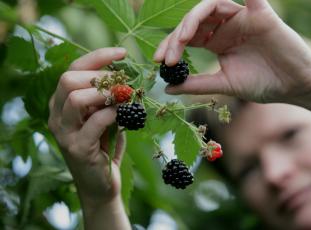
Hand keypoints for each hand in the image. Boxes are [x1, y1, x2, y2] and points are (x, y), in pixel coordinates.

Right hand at [48, 47, 126, 205]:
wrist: (101, 184)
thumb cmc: (104, 147)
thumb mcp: (105, 117)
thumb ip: (108, 98)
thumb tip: (125, 74)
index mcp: (61, 103)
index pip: (72, 69)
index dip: (97, 57)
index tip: (122, 53)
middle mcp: (56, 116)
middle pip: (68, 79)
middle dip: (99, 76)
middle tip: (123, 83)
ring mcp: (64, 133)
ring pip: (75, 98)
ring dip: (105, 93)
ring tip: (124, 98)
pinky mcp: (77, 148)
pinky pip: (95, 122)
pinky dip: (113, 113)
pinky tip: (124, 115)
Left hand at [154, 0, 310, 103]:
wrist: (292, 86)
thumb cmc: (261, 84)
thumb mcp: (223, 84)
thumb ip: (196, 84)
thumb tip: (167, 88)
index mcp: (216, 42)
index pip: (188, 37)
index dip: (170, 46)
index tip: (158, 62)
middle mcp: (225, 27)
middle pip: (193, 22)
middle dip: (175, 37)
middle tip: (165, 57)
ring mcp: (241, 18)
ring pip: (209, 7)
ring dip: (191, 20)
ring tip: (181, 40)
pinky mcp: (259, 13)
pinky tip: (215, 0)